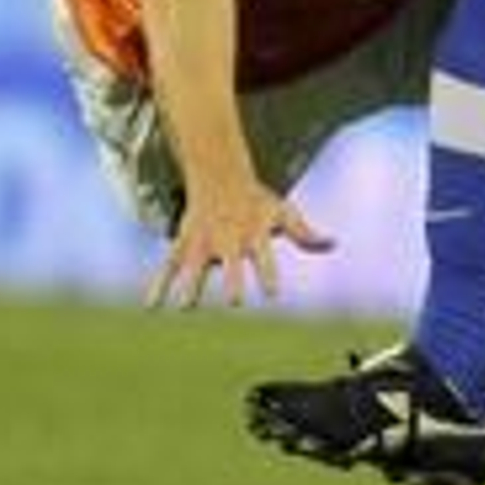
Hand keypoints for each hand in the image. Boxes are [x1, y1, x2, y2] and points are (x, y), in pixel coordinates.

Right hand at [146, 179, 334, 309]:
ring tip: (186, 307)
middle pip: (231, 264)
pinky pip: (168, 267)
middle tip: (234, 301)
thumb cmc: (257, 201)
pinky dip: (158, 285)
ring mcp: (203, 243)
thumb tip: (333, 243)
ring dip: (191, 285)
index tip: (272, 294)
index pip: (264, 257)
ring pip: (196, 266)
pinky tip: (151, 306)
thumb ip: (306, 233)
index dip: (268, 274)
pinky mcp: (184, 245)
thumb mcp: (284, 213)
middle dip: (233, 281)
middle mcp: (228, 241)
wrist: (220, 176)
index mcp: (253, 236)